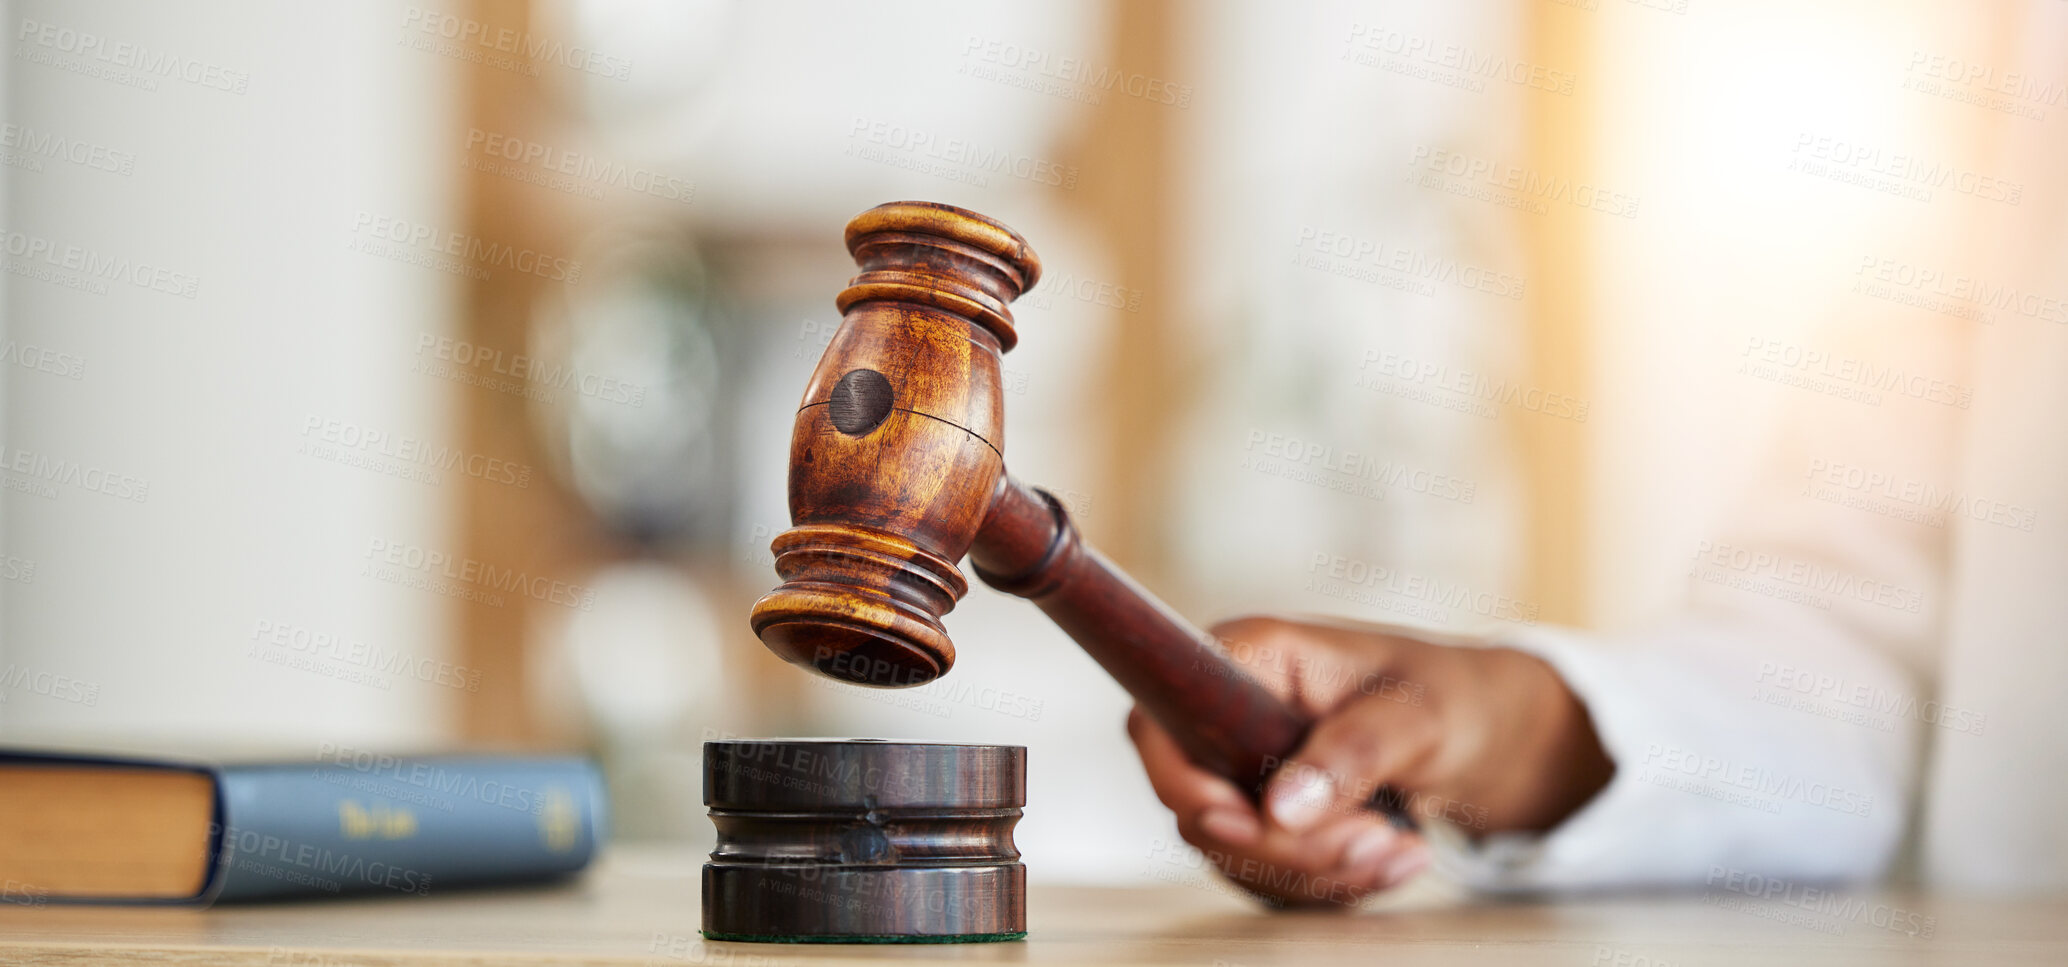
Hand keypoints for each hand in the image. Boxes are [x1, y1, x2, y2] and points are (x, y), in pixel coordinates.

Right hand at [1126, 615, 1613, 906]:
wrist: (1487, 734)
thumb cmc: (1454, 697)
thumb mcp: (1418, 714)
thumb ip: (1352, 753)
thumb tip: (1281, 806)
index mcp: (1248, 659)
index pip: (1158, 722)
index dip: (1182, 783)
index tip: (1248, 819)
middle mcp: (1230, 715)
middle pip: (1199, 807)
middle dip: (1286, 844)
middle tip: (1374, 838)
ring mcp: (1244, 770)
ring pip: (1236, 852)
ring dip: (1319, 870)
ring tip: (1401, 849)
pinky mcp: (1269, 817)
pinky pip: (1272, 873)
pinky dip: (1331, 883)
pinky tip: (1395, 859)